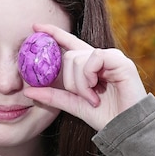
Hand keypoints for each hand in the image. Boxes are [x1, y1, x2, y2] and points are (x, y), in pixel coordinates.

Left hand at [23, 24, 146, 130]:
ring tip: (93, 97)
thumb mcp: (73, 104)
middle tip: (83, 96)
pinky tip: (97, 90)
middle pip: (69, 56)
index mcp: (90, 64)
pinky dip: (89, 77)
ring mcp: (111, 57)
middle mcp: (100, 57)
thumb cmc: (104, 116)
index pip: (69, 43)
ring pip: (78, 58)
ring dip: (80, 83)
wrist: (126, 128)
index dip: (54, 33)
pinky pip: (93, 59)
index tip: (35, 27)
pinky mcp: (120, 61)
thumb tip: (28, 90)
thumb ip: (53, 95)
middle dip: (70, 81)